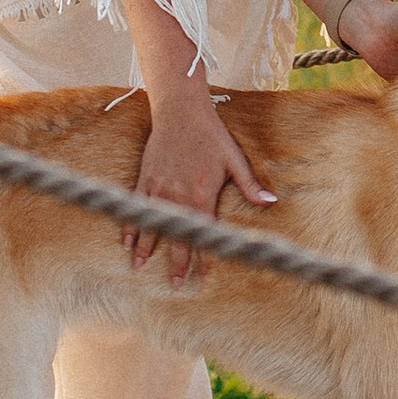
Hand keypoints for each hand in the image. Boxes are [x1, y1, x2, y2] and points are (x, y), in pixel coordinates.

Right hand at [133, 89, 274, 282]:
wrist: (181, 112)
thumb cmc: (211, 135)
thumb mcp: (235, 159)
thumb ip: (249, 185)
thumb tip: (271, 202)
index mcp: (202, 196)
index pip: (204, 236)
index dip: (204, 259)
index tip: (204, 279)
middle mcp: (178, 197)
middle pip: (176, 237)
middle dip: (176, 264)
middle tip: (175, 286)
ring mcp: (158, 189)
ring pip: (150, 225)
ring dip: (145, 249)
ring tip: (137, 269)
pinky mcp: (145, 179)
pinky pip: (136, 208)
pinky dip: (130, 225)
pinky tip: (126, 241)